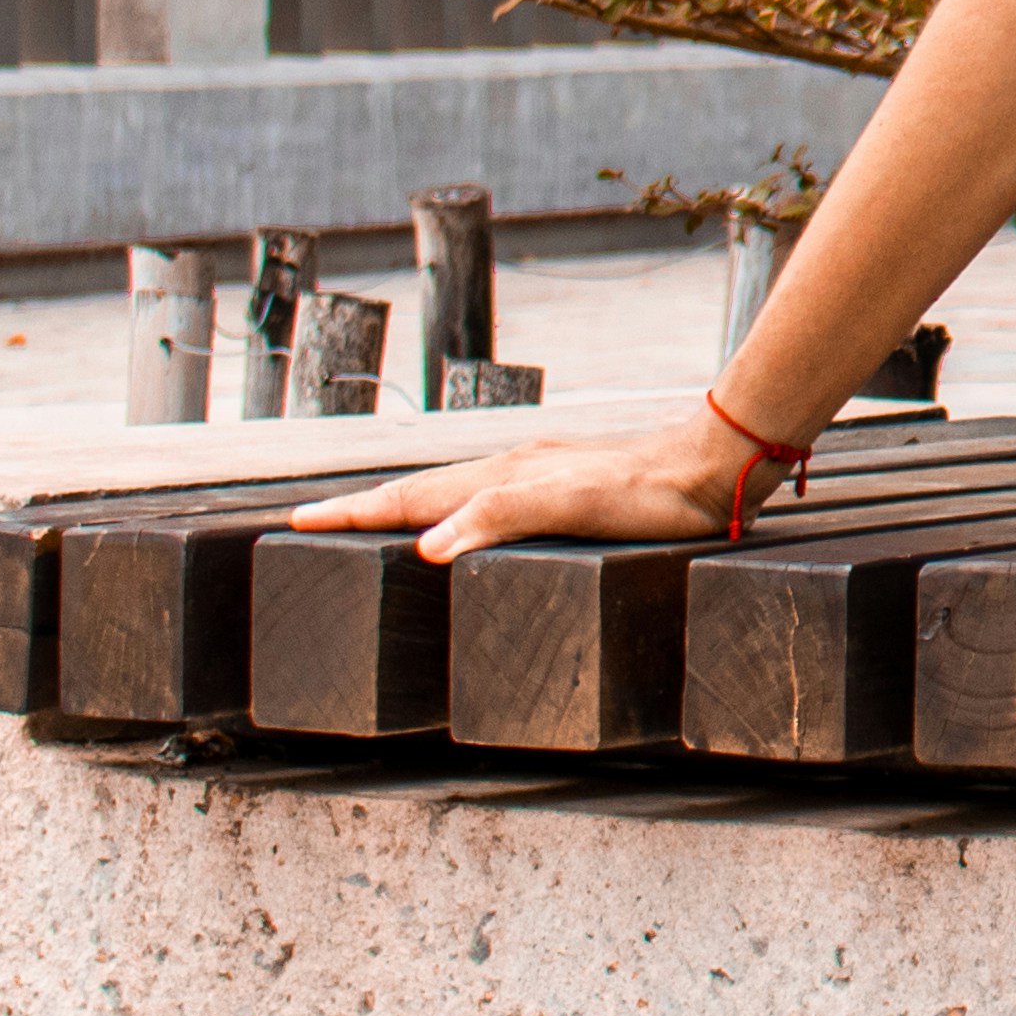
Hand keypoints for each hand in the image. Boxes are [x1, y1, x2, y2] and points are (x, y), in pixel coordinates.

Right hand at [283, 409, 762, 559]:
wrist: (719, 467)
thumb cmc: (654, 495)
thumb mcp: (576, 507)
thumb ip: (502, 518)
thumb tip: (425, 548)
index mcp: (504, 477)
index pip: (410, 498)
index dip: (354, 515)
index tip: (296, 525)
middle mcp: (516, 468)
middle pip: (423, 489)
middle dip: (365, 509)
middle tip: (314, 525)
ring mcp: (543, 473)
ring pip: (456, 490)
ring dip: (408, 507)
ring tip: (374, 523)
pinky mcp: (571, 484)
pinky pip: (492, 497)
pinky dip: (457, 509)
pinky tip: (472, 522)